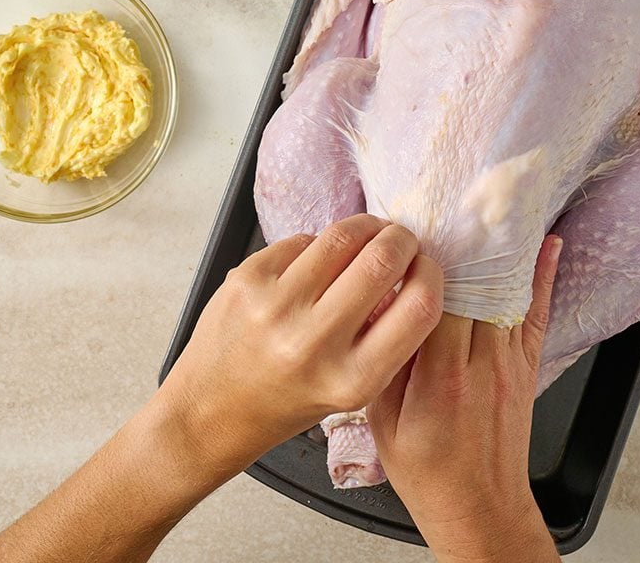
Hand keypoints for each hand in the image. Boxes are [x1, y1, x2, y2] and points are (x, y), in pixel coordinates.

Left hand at [157, 213, 444, 483]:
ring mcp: (276, 306)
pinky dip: (317, 243)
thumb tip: (412, 270)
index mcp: (352, 379)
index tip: (426, 267)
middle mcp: (314, 343)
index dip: (431, 275)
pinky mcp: (247, 279)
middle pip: (383, 260)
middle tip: (401, 241)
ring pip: (342, 236)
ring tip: (368, 235)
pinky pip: (302, 239)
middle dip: (401, 240)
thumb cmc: (284, 402)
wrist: (208, 411)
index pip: (420, 307)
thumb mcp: (351, 389)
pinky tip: (316, 262)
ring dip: (365, 227)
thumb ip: (387, 338)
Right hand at [368, 236, 562, 562]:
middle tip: (456, 201)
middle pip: (473, 288)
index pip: (436, 301)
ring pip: (505, 293)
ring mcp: (508, 365)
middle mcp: (479, 365)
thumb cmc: (428, 472)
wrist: (478, 508)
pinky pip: (535, 314)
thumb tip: (378, 311)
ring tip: (494, 206)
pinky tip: (549, 246)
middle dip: (463, 245)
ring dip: (498, 250)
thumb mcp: (382, 422)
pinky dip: (544, 277)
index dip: (427, 263)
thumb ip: (384, 363)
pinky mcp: (526, 370)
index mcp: (439, 378)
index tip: (416, 234)